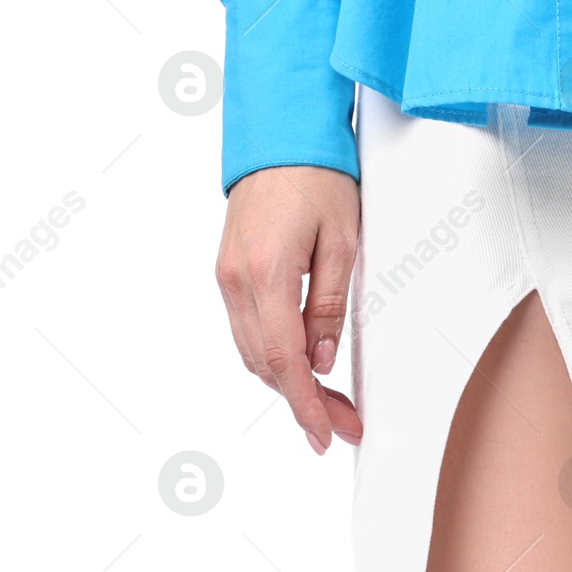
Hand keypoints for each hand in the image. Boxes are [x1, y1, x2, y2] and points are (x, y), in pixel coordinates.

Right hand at [215, 166, 362, 452]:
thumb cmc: (318, 178)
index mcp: (265, 274)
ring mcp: (226, 276)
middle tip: (344, 427)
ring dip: (289, 385)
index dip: (306, 406)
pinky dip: (274, 358)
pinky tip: (304, 371)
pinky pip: (249, 331)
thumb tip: (322, 360)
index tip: (326, 436)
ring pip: (254, 352)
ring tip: (331, 406)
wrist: (280, 136)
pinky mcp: (229, 272)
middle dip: (305, 403)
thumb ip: (329, 306)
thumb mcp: (343, 244)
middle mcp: (235, 280)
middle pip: (266, 365)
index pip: (285, 361)